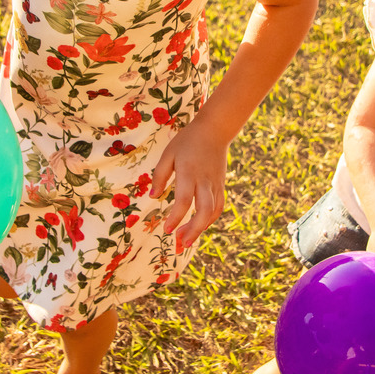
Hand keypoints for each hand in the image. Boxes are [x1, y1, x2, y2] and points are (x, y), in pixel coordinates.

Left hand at [149, 120, 227, 251]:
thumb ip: (160, 175)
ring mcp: (215, 184)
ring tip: (186, 240)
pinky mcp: (221, 185)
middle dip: (194, 229)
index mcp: (189, 172)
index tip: (166, 229)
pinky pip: (218, 206)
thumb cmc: (187, 141)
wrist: (215, 130)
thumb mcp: (168, 154)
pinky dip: (210, 219)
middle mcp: (205, 181)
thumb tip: (153, 196)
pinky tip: (199, 226)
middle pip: (204, 210)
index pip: (184, 200)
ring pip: (213, 211)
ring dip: (202, 228)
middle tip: (181, 243)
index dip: (176, 217)